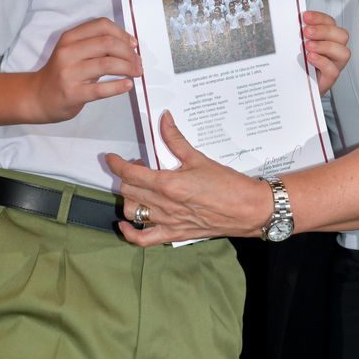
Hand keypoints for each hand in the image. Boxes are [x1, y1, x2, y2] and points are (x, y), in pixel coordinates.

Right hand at [27, 18, 141, 122]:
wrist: (38, 97)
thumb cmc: (62, 73)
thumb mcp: (74, 52)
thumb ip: (96, 46)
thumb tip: (130, 45)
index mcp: (69, 38)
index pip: (101, 26)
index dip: (122, 33)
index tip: (133, 44)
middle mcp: (67, 52)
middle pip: (107, 43)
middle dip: (129, 52)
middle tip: (137, 62)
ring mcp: (69, 73)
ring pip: (107, 64)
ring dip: (128, 67)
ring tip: (136, 72)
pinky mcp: (72, 93)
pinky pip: (101, 89)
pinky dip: (119, 86)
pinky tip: (128, 85)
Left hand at [111, 111, 267, 246]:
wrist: (247, 209)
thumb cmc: (227, 185)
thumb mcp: (199, 158)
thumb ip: (176, 139)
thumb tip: (164, 119)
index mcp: (168, 184)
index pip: (130, 173)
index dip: (116, 164)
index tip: (111, 158)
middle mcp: (164, 204)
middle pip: (129, 190)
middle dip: (127, 176)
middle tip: (138, 167)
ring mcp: (167, 221)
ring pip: (132, 211)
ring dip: (130, 198)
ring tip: (139, 188)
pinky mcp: (173, 234)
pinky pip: (143, 239)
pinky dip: (130, 233)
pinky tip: (127, 224)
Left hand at [301, 10, 349, 93]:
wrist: (296, 86)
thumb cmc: (300, 64)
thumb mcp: (298, 45)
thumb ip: (299, 34)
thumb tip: (294, 22)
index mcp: (328, 38)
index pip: (331, 23)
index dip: (319, 18)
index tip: (305, 17)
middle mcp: (335, 50)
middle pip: (342, 35)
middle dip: (323, 30)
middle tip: (306, 31)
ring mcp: (334, 64)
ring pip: (343, 52)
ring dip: (325, 46)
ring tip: (308, 46)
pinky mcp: (329, 78)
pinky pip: (333, 70)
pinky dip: (322, 61)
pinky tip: (310, 57)